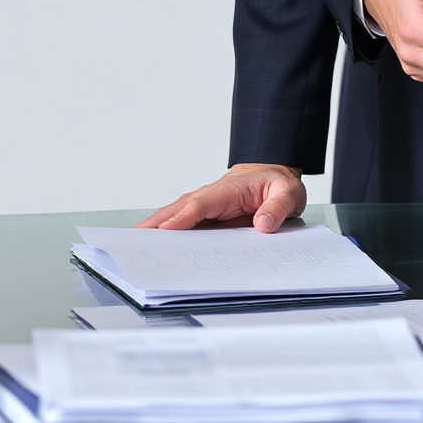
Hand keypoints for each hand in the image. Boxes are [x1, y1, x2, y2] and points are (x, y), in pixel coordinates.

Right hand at [138, 164, 306, 231]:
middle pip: (178, 210)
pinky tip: (158, 249)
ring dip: (156, 230)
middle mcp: (210, 198)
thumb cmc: (276, 182)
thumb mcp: (286, 192)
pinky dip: (167, 234)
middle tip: (135, 239)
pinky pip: (184, 225)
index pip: (200, 204)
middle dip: (156, 223)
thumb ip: (277, 207)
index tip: (166, 230)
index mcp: (227, 190)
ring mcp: (205, 208)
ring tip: (137, 246)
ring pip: (175, 217)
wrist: (272, 173)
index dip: (182, 217)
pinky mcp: (207, 217)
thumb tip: (264, 224)